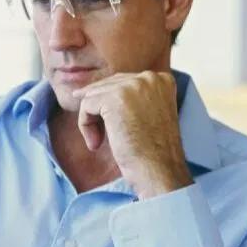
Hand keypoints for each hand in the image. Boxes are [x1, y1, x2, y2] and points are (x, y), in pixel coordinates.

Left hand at [72, 71, 192, 198]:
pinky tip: (95, 144)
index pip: (121, 82)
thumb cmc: (151, 151)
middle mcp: (149, 77)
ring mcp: (132, 86)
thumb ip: (130, 99)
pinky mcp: (114, 99)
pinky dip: (85, 125)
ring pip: (93, 96)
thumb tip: (88, 91)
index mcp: (162, 79)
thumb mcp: (146, 115)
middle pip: (106, 86)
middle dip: (97, 111)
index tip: (107, 124)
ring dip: (90, 121)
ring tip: (97, 142)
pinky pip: (86, 106)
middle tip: (98, 137)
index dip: (107, 103)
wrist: (158, 169)